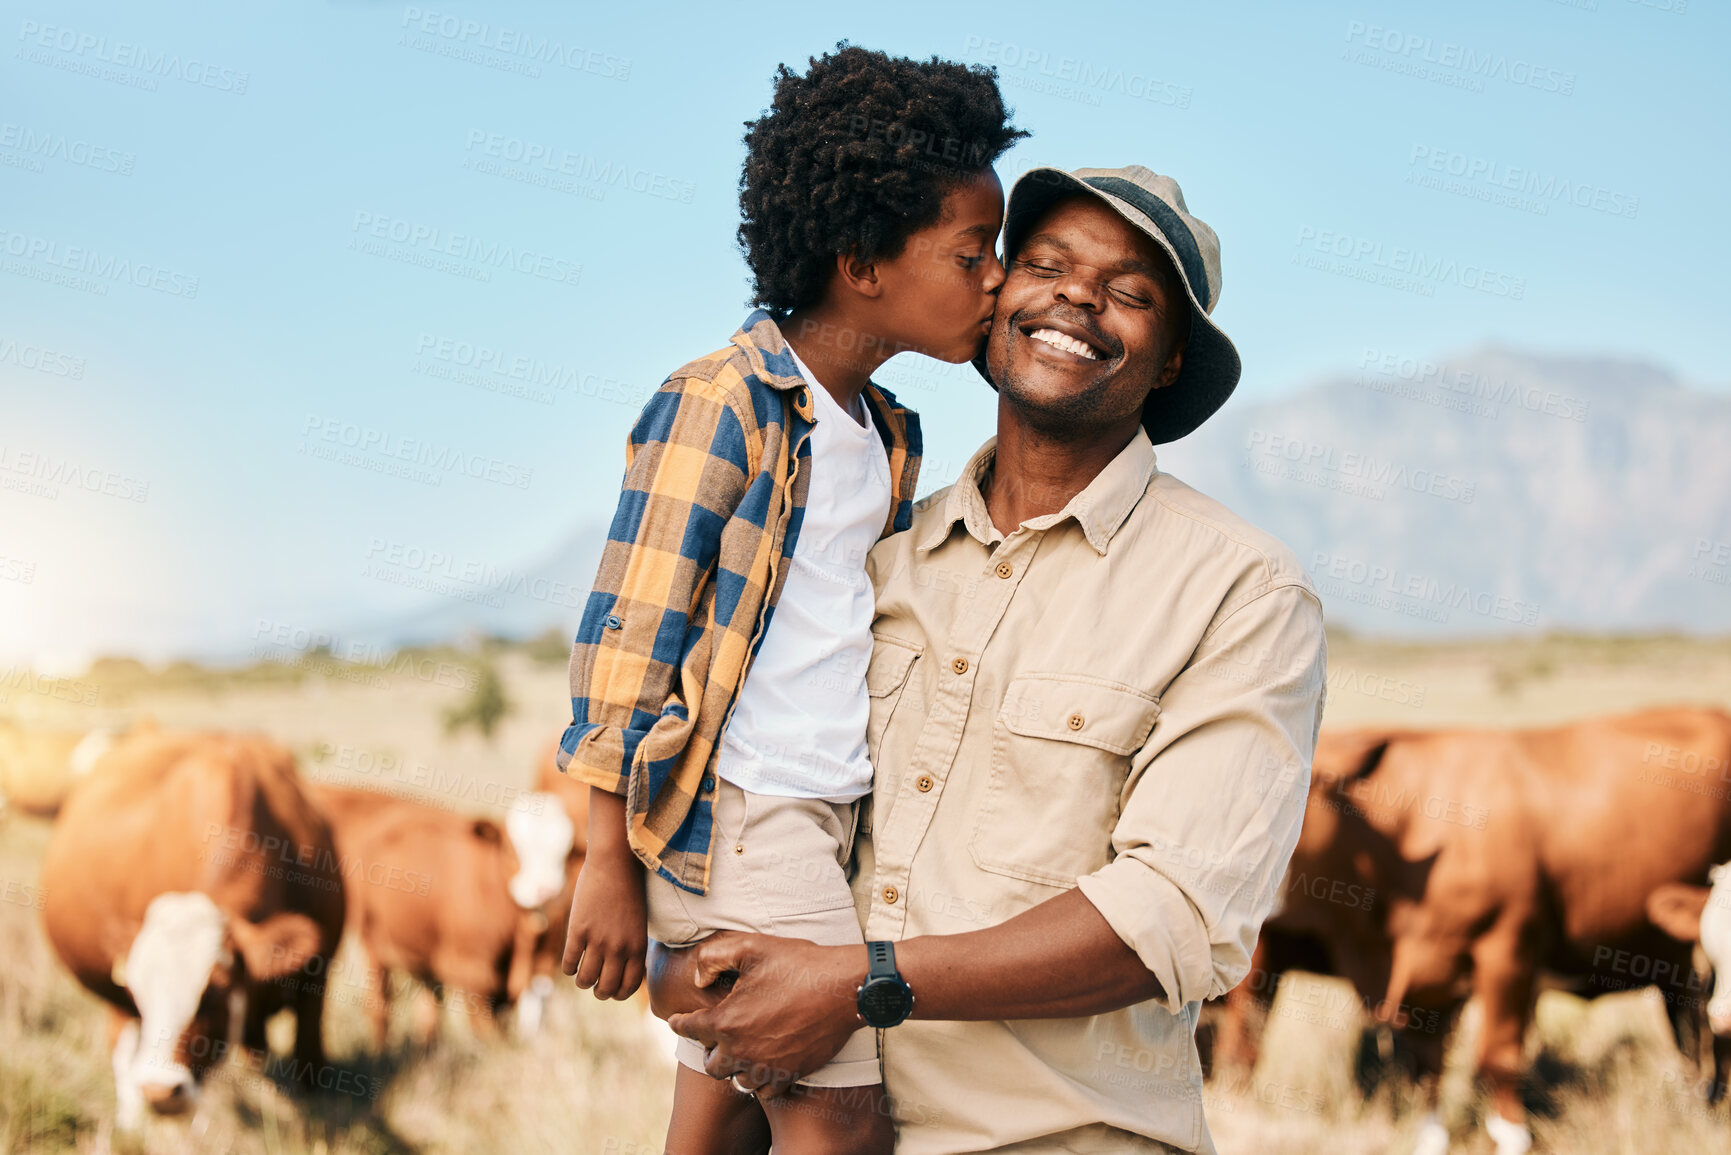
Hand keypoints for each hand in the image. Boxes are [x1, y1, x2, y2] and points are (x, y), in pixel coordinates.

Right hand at [560, 851, 646, 999]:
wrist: (615, 864)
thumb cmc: (629, 890)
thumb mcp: (638, 923)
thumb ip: (632, 946)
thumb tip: (621, 969)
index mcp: (637, 947)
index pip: (628, 986)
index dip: (618, 993)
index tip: (612, 990)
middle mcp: (619, 948)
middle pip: (606, 988)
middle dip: (599, 991)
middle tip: (595, 985)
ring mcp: (598, 940)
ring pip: (585, 979)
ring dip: (582, 981)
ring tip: (582, 975)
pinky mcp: (578, 930)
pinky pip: (570, 962)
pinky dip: (569, 968)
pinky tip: (570, 963)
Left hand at [666, 932, 865, 1098]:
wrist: (844, 988)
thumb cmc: (799, 964)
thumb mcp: (751, 947)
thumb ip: (713, 957)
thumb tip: (697, 978)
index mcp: (727, 1021)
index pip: (689, 1028)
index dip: (679, 1022)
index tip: (677, 1020)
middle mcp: (742, 1051)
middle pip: (711, 1065)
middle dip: (711, 1049)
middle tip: (719, 1034)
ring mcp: (767, 1067)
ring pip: (738, 1081)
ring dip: (736, 1066)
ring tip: (742, 1049)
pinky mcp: (790, 1075)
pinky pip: (764, 1091)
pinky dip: (760, 1080)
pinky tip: (765, 1062)